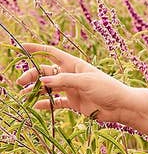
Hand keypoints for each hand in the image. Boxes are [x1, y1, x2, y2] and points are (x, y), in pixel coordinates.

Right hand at [16, 43, 131, 122]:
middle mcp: (71, 76)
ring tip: (24, 94)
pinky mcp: (74, 103)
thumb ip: (64, 81)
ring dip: (36, 90)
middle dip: (32, 75)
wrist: (121, 107)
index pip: (52, 53)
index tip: (21, 46)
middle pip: (46, 72)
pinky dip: (46, 104)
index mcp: (74, 65)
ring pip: (49, 88)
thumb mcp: (85, 82)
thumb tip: (42, 82)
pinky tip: (36, 106)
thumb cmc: (108, 89)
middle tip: (20, 82)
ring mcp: (71, 89)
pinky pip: (56, 103)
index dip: (36, 49)